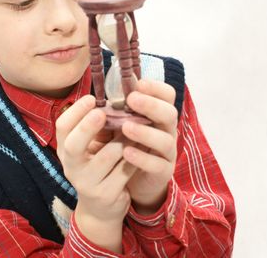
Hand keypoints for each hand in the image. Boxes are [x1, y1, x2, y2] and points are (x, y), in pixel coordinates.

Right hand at [56, 95, 135, 251]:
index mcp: (65, 150)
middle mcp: (71, 167)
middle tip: (101, 113)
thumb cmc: (97, 167)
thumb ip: (95, 127)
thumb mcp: (90, 148)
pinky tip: (143, 149)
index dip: (75, 111)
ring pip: (108, 156)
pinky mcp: (106, 195)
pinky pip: (124, 171)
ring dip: (124, 140)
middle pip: (74, 145)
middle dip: (87, 127)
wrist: (100, 208)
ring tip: (137, 127)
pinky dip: (135, 157)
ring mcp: (87, 183)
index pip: (62, 127)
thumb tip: (112, 98)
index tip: (91, 98)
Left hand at [121, 80, 177, 214]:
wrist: (128, 183)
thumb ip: (112, 113)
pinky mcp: (162, 173)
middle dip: (151, 105)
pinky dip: (142, 158)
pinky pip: (157, 165)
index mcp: (156, 115)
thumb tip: (97, 98)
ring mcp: (166, 152)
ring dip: (145, 131)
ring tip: (125, 127)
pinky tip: (127, 153)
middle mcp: (165, 131)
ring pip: (165, 139)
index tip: (138, 83)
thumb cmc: (121, 147)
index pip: (167, 95)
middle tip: (131, 99)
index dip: (156, 87)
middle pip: (170, 113)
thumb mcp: (116, 127)